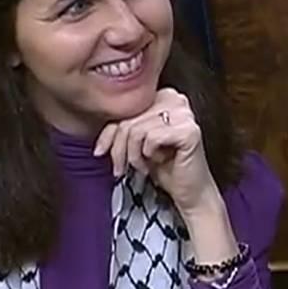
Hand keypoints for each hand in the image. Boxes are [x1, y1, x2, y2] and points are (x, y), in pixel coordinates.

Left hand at [93, 88, 219, 216]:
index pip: (126, 108)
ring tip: (143, 166)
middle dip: (119, 148)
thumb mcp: (136, 145)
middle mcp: (176, 100)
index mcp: (163, 96)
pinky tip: (159, 160)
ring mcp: (185, 114)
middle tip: (121, 168)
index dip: (109, 134)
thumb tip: (97, 146)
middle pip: (129, 119)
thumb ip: (120, 133)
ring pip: (137, 129)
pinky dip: (148, 153)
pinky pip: (152, 138)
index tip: (100, 152)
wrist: (190, 191)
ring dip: (134, 155)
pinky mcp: (190, 130)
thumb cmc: (166, 167)